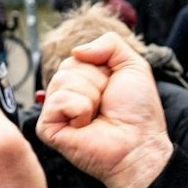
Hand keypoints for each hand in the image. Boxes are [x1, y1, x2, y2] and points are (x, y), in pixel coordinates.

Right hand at [37, 32, 173, 187]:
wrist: (139, 144)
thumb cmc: (138, 112)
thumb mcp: (132, 65)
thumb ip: (109, 43)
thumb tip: (76, 50)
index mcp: (83, 81)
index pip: (77, 57)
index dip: (100, 68)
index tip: (113, 88)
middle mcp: (67, 95)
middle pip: (68, 66)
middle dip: (95, 82)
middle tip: (106, 104)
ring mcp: (56, 112)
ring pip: (62, 81)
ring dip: (89, 97)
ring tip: (97, 115)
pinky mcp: (48, 128)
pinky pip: (57, 101)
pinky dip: (79, 108)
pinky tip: (86, 125)